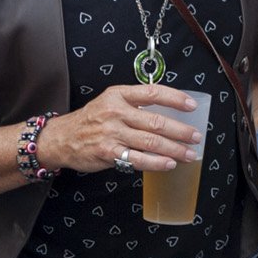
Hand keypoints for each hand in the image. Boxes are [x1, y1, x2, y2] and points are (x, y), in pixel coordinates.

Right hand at [39, 85, 203, 173]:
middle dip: (180, 130)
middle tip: (195, 136)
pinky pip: (137, 159)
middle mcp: (115, 112)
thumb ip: (134, 103)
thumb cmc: (90, 120)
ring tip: (188, 153)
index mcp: (118, 95)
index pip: (152, 92)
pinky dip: (156, 162)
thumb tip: (167, 111)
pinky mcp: (108, 152)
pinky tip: (168, 164)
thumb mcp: (109, 101)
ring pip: (150, 141)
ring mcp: (111, 133)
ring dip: (174, 149)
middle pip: (156, 121)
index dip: (175, 98)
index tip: (191, 105)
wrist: (62, 137)